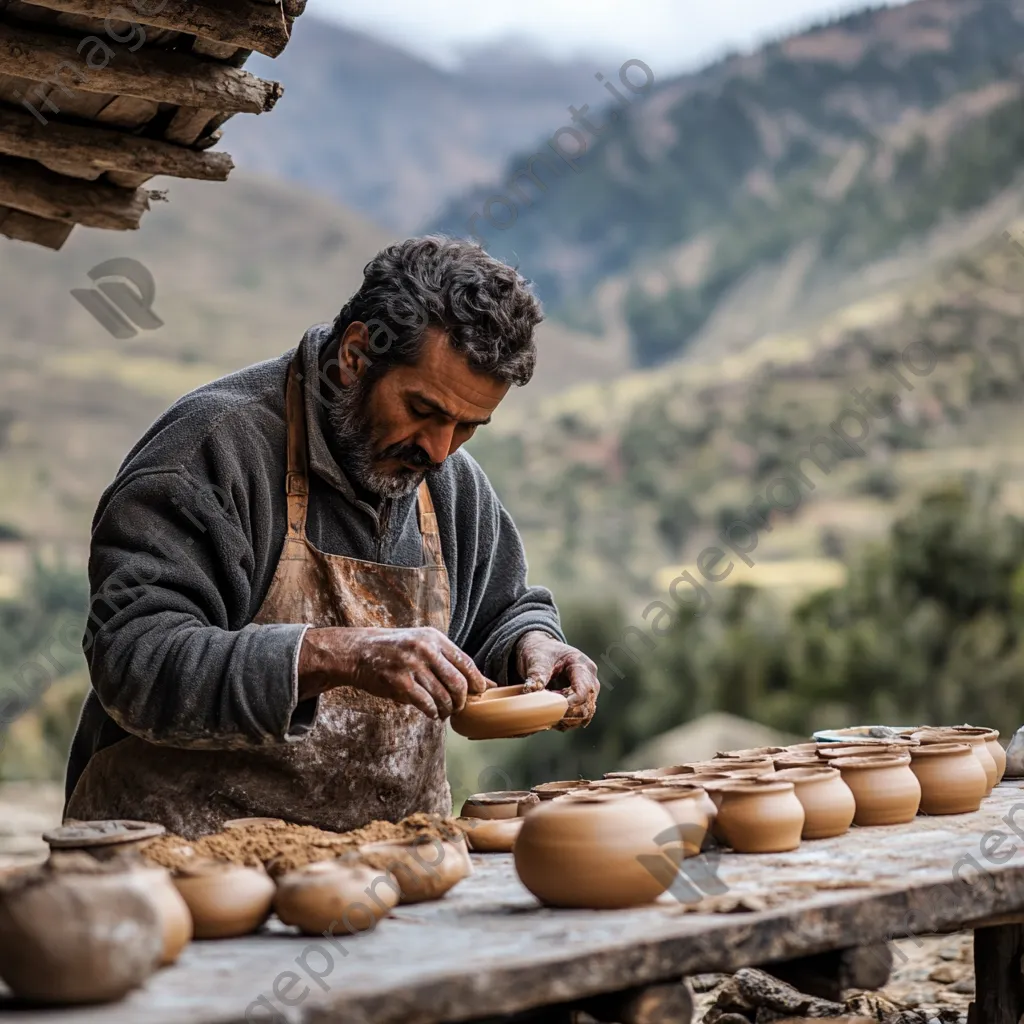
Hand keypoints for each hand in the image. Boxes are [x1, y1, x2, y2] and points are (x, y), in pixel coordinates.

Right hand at [298, 626, 493, 719]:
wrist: (358, 651)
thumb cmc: (397, 650)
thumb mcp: (425, 646)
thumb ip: (452, 662)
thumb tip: (489, 684)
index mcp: (434, 638)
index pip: (466, 662)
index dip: (477, 682)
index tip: (479, 693)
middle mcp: (425, 649)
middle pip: (458, 683)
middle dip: (463, 700)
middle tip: (459, 707)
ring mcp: (411, 666)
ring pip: (443, 697)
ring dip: (447, 710)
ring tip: (443, 712)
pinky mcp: (399, 683)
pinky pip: (426, 704)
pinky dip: (432, 712)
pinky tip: (431, 713)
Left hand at [515, 631, 599, 730]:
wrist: (541, 651)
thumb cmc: (540, 652)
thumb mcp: (536, 660)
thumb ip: (536, 675)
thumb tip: (530, 692)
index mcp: (582, 666)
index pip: (584, 690)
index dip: (569, 704)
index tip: (550, 709)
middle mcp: (590, 680)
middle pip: (587, 706)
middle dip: (567, 714)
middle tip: (545, 714)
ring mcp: (588, 693)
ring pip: (584, 715)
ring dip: (565, 720)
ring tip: (546, 715)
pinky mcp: (581, 702)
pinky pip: (578, 718)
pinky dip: (564, 722)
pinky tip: (548, 717)